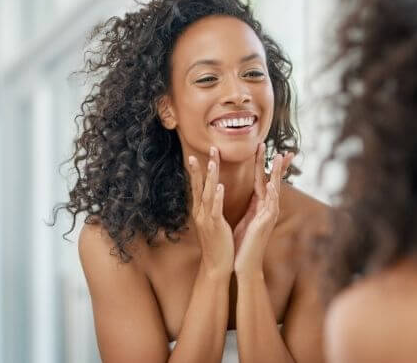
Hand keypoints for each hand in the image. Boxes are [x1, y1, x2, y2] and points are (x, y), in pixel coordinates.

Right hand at [188, 147, 233, 278]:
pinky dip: (217, 197)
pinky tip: (219, 186)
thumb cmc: (218, 243)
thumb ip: (211, 208)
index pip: (197, 187)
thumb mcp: (212, 222)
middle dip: (201, 167)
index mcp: (201, 211)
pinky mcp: (215, 226)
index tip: (197, 155)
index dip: (197, 171)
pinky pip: (215, 209)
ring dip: (209, 177)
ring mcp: (206, 219)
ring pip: (207, 194)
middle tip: (206, 150)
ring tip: (212, 162)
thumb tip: (212, 195)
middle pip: (199, 186)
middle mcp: (200, 212)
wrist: (216, 266)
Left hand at [233, 143, 293, 275]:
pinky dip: (271, 194)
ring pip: (274, 189)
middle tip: (274, 144)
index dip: (264, 163)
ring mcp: (269, 215)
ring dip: (276, 173)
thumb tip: (254, 193)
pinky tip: (270, 184)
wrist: (244, 264)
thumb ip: (252, 205)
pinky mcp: (266, 223)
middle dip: (273, 162)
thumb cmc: (244, 243)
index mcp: (260, 205)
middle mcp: (268, 208)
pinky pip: (270, 206)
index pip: (262, 178)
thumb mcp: (247, 219)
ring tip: (278, 157)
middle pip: (271, 179)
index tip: (263, 147)